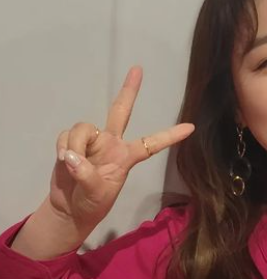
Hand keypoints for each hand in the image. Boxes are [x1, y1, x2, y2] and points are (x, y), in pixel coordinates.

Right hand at [50, 66, 194, 230]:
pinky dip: (62, 147)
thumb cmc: (91, 203)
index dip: (170, 136)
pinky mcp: (72, 141)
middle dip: (129, 90)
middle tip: (138, 69)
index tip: (191, 127)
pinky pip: (66, 135)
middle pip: (121, 111)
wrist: (69, 209)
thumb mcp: (95, 192)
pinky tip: (63, 160)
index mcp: (127, 157)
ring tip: (72, 164)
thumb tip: (72, 156)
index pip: (152, 144)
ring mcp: (93, 141)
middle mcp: (112, 143)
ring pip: (84, 128)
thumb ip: (86, 174)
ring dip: (75, 145)